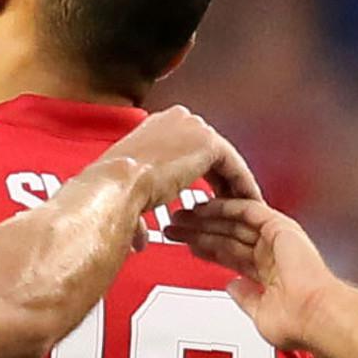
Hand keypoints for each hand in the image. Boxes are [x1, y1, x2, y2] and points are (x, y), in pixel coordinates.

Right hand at [101, 106, 262, 211]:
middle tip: (223, 205)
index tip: (202, 197)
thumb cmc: (113, 189)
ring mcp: (193, 128)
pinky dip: (242, 187)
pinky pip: (234, 166)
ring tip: (237, 209)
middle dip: (217, 180)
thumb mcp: (129, 193)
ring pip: (224, 159)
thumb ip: (141, 205)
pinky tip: (244, 205)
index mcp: (153, 127)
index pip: (186, 149)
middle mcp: (175, 121)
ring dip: (231, 185)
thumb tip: (141, 236)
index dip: (197, 175)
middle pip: (207, 152)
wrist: (115, 185)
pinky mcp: (209, 142)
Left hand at [163, 197, 341, 350]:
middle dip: (199, 231)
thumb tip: (233, 288)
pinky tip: (206, 205)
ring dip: (207, 217)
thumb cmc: (297, 322)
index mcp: (266, 274)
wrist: (315, 315)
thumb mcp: (260, 314)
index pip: (228, 256)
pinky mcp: (280, 227)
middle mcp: (270, 253)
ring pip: (233, 223)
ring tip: (182, 214)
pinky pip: (249, 210)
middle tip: (175, 225)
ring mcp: (275, 240)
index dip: (205, 249)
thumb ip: (245, 297)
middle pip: (226, 237)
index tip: (186, 244)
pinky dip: (227, 206)